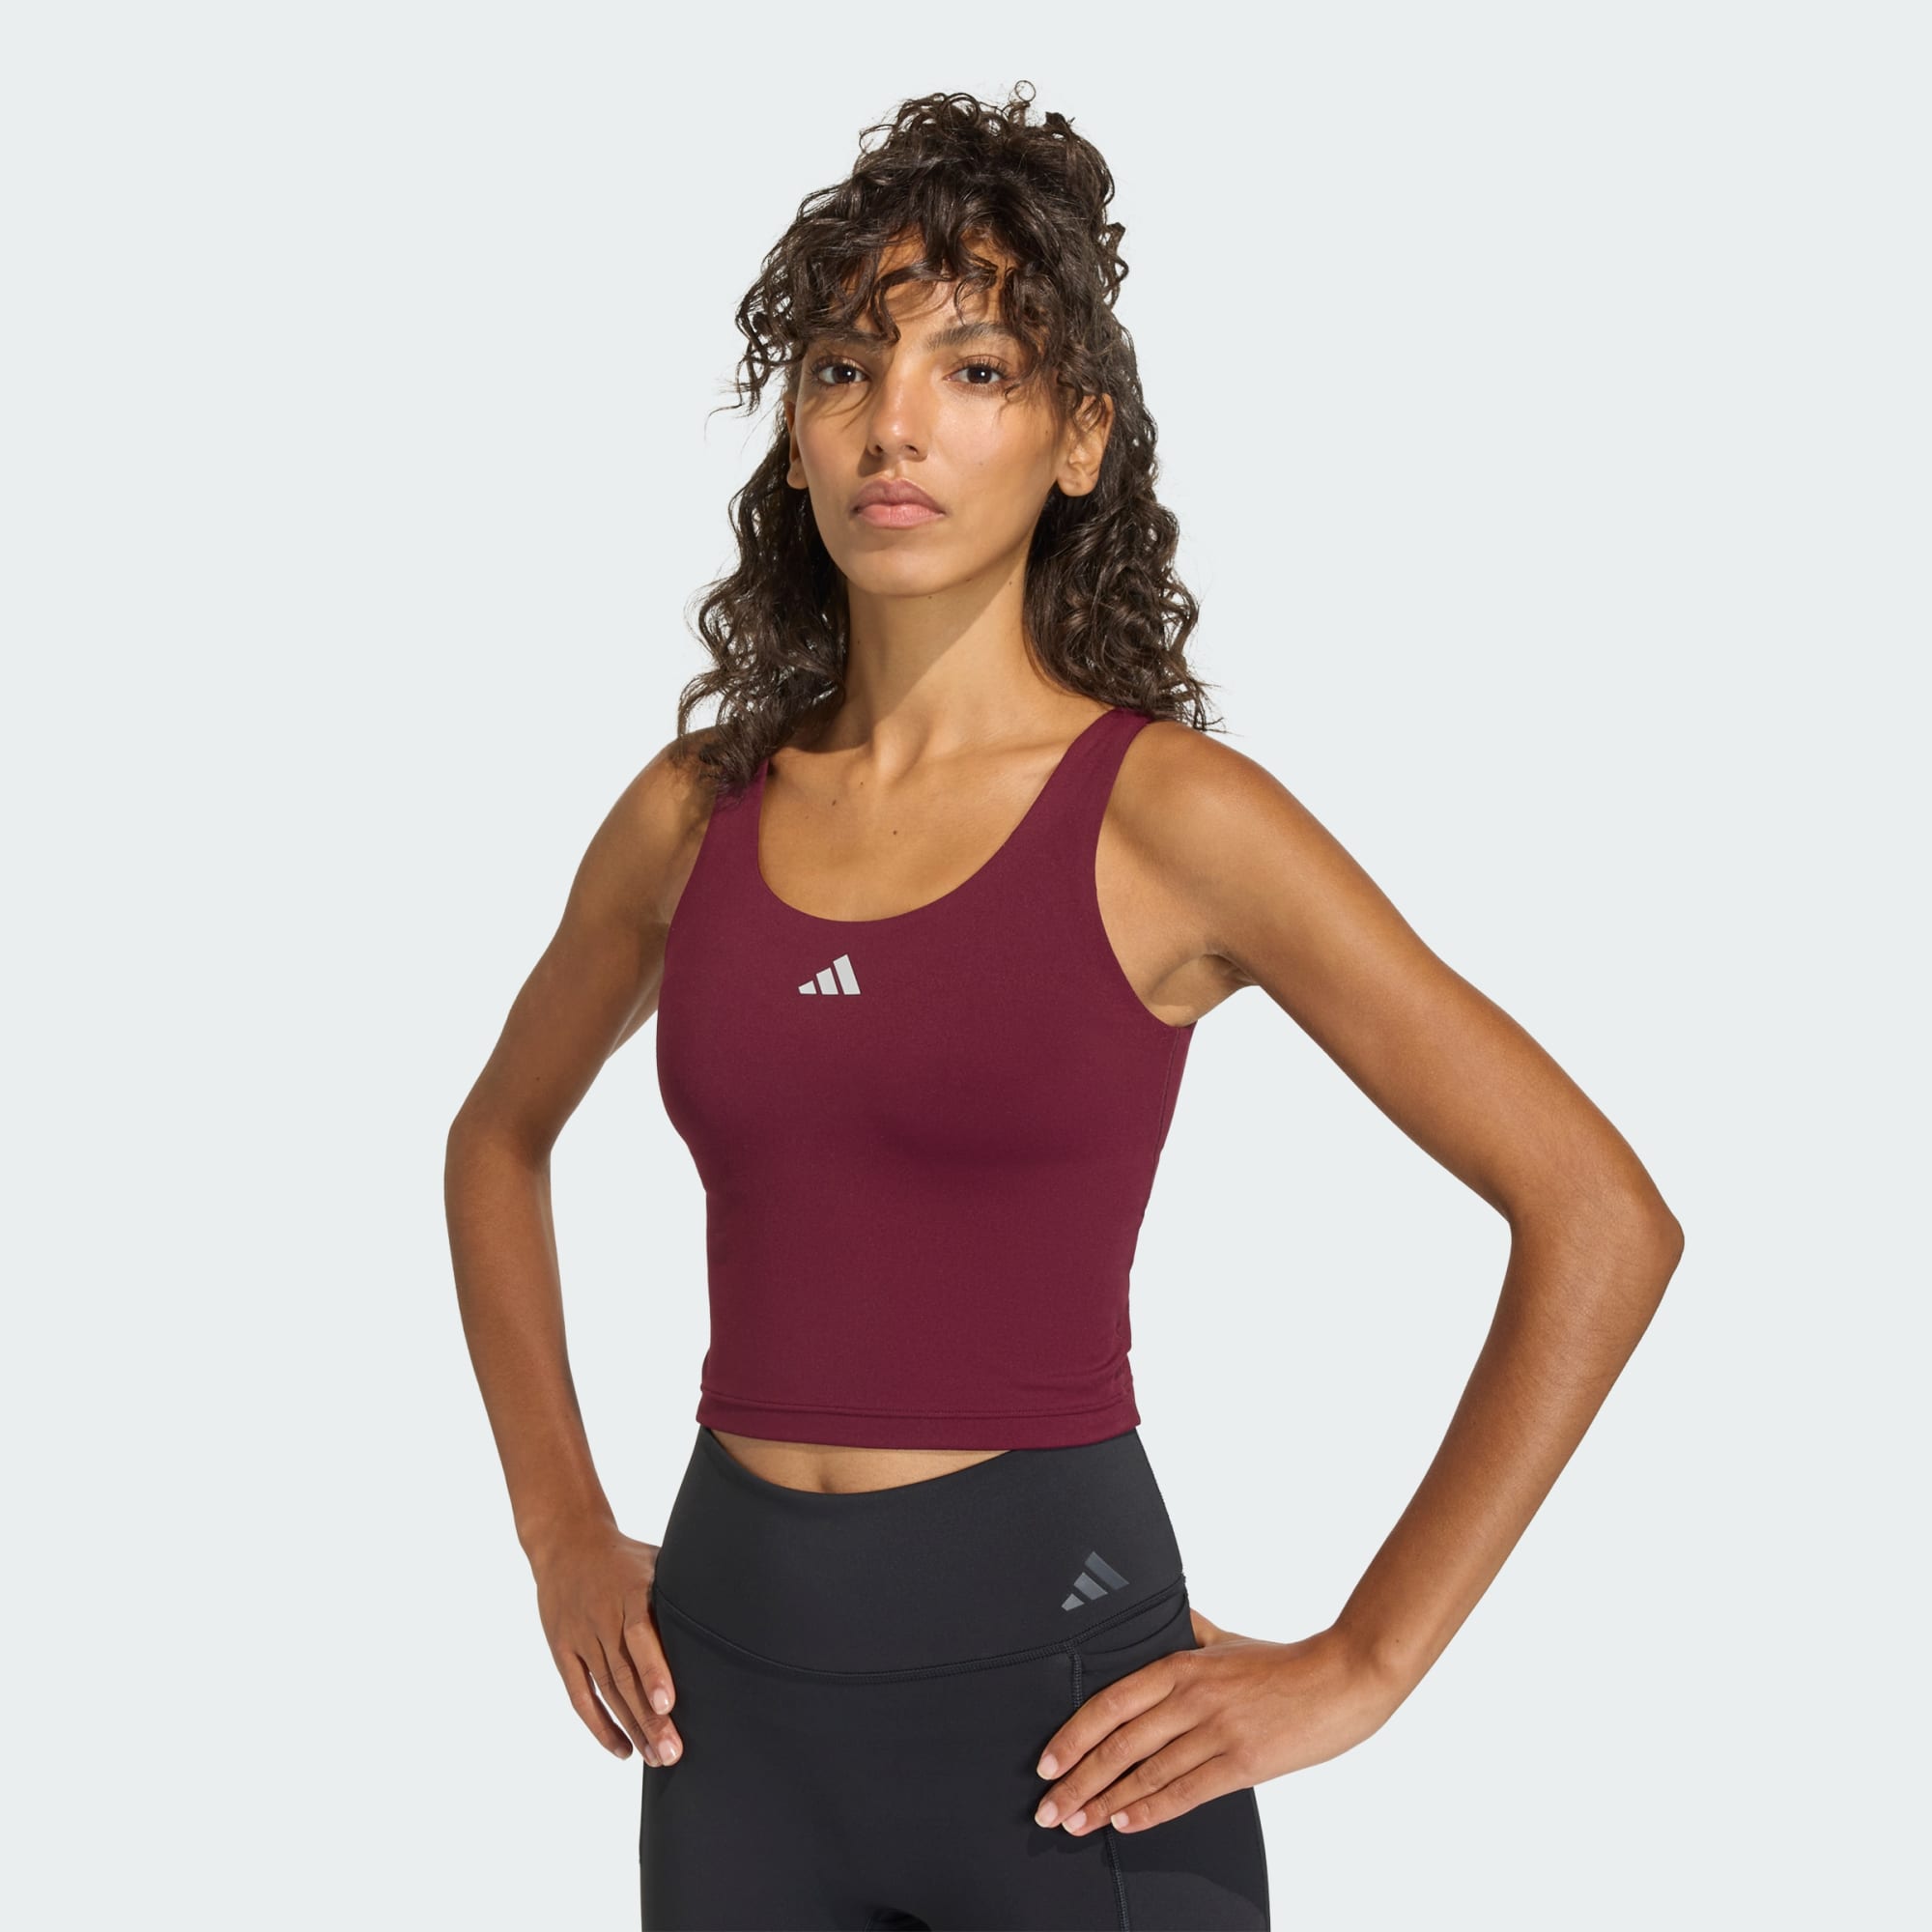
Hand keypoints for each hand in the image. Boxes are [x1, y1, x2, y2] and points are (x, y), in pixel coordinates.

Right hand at [527, 1518, 682, 1765]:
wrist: (566, 1540)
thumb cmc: (625, 1555)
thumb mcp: (656, 1559)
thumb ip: (683, 1589)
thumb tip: (733, 1609)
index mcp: (629, 1592)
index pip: (640, 1636)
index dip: (654, 1671)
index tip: (670, 1704)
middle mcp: (602, 1618)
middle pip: (625, 1674)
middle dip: (649, 1716)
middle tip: (672, 1751)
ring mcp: (580, 1636)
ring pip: (606, 1690)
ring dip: (630, 1727)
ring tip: (655, 1757)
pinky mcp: (562, 1650)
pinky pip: (580, 1695)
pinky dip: (599, 1725)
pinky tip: (622, 1749)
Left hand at [1031, 1606, 1399, 1835]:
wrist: (1343, 1677)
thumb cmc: (1284, 1662)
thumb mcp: (1227, 1639)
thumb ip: (1189, 1634)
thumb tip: (1160, 1618)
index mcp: (1182, 1664)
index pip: (1112, 1702)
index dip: (1074, 1735)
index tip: (1047, 1762)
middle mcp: (1192, 1697)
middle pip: (1120, 1743)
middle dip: (1078, 1779)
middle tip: (1047, 1807)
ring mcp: (1217, 1731)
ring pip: (1147, 1772)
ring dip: (1105, 1802)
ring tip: (1075, 1823)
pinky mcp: (1243, 1762)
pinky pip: (1186, 1792)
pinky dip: (1150, 1810)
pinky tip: (1124, 1824)